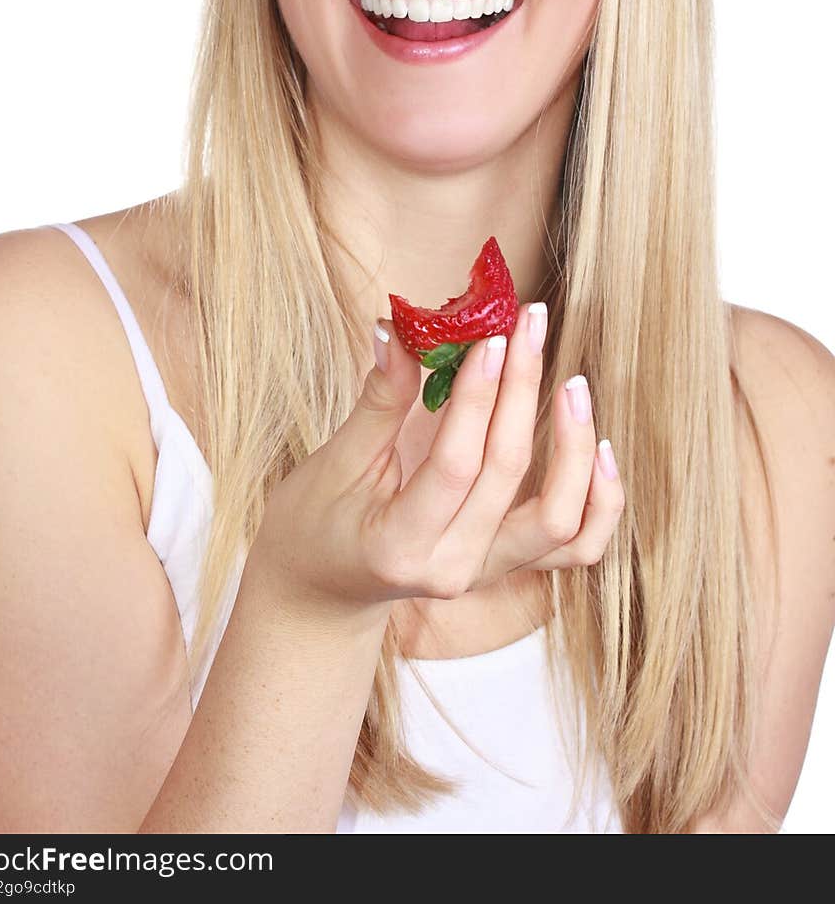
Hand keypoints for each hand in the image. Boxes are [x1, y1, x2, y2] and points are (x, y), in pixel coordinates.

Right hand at [253, 303, 625, 611]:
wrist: (321, 591)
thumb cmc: (313, 523)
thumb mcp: (334, 461)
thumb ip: (378, 400)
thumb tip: (396, 328)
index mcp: (400, 546)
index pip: (455, 466)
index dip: (477, 399)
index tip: (489, 337)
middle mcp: (454, 567)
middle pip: (508, 477)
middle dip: (522, 390)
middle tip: (527, 324)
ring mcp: (488, 571)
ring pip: (560, 520)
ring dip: (574, 448)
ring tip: (571, 384)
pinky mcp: (509, 563)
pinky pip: (577, 543)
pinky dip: (600, 499)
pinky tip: (601, 446)